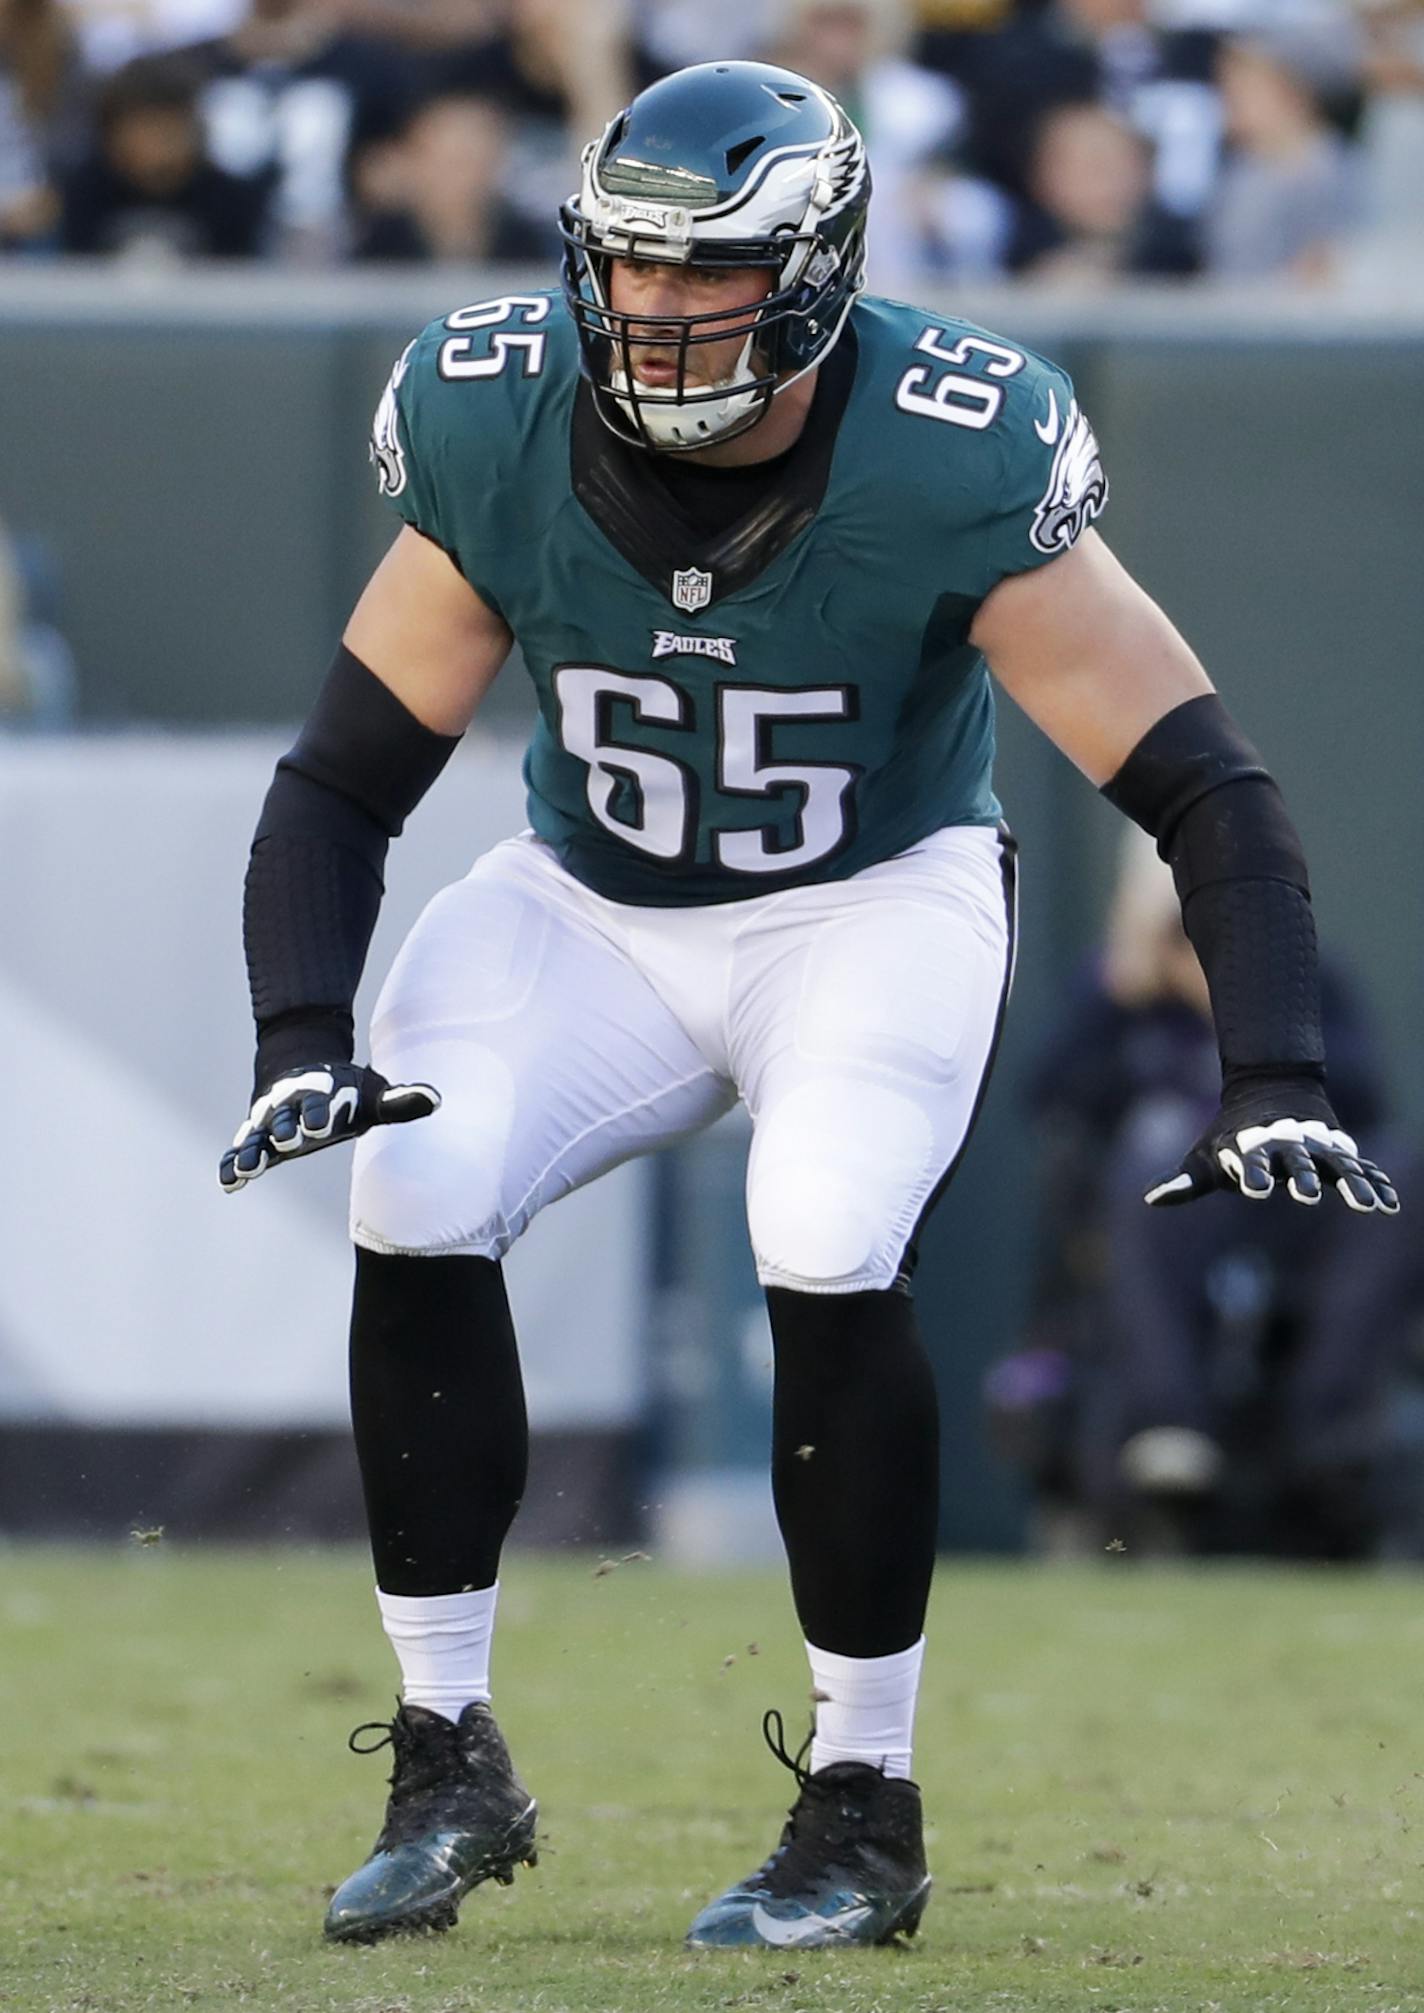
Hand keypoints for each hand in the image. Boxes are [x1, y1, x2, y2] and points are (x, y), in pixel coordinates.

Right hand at [218, 1063, 438, 1192]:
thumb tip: (436, 1099)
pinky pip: (238, 1149)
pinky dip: (231, 1164)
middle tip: (284, 1142)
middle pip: (284, 1121)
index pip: (319, 1106)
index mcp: (321, 1097)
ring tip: (245, 1170)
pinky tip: (228, 1184)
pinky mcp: (256, 1137)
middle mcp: (290, 1109)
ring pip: (256, 1138)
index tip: (318, 1126)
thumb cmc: (346, 1091)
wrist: (303, 1069)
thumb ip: (400, 1102)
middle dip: (283, 1130)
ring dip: (250, 1152)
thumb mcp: (372, 1094)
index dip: (318, 1114)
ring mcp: (269, 1123)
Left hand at [1143, 1076, 1398, 1213]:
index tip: (1253, 1190)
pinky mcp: (1338, 1151)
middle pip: (1295, 1161)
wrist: (1271, 1088)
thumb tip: (1149, 1199)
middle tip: (1306, 1194)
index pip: (1250, 1163)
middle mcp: (1287, 1146)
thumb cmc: (1231, 1135)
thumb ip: (1184, 1181)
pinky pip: (1360, 1168)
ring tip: (1364, 1205)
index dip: (1251, 1175)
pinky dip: (1375, 1182)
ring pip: (1335, 1164)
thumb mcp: (1206, 1156)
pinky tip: (1389, 1204)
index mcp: (1252, 1146)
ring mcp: (1316, 1147)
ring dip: (1349, 1183)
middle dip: (1300, 1176)